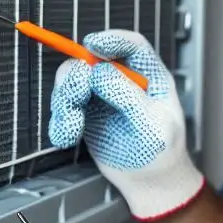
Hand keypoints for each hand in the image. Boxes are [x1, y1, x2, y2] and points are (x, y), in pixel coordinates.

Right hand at [48, 30, 203, 220]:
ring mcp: (102, 97)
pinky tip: (68, 136)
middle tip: (76, 96)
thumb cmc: (162, 153)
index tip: (91, 46)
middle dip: (77, 76)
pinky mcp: (86, 113)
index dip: (111, 39)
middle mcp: (123, 81)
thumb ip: (127, 96)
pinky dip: (60, 121)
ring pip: (72, 82)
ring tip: (73, 126)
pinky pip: (64, 108)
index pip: (131, 46)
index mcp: (149, 77)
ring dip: (65, 102)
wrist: (151, 182)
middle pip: (91, 62)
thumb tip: (99, 72)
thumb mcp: (152, 124)